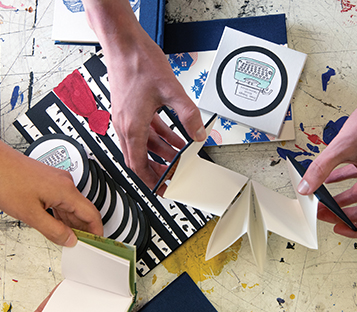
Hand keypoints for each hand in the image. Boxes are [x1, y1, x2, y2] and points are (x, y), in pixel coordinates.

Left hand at [0, 142, 102, 245]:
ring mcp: (58, 181)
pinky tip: (59, 223)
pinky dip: (63, 214)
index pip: (92, 214)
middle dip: (83, 228)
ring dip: (72, 222)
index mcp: (66, 191)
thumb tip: (69, 240)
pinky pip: (63, 200)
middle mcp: (65, 183)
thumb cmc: (6, 180)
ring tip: (68, 237)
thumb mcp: (30, 214)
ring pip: (72, 206)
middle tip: (81, 244)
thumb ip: (53, 230)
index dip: (96, 231)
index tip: (97, 241)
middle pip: (84, 210)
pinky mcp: (50, 181)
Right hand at [83, 0, 205, 190]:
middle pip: (140, 158)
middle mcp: (125, 125)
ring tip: (179, 156)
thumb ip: (188, 115)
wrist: (122, 43)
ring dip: (162, 152)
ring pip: (144, 144)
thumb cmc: (138, 62)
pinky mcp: (130, 109)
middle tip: (172, 176)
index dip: (152, 180)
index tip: (162, 188)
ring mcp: (126, 117)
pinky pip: (145, 131)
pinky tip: (174, 136)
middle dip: (158, 169)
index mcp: (132, 126)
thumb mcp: (171, 90)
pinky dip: (159, 137)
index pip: (139, 165)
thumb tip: (198, 133)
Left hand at [297, 83, 356, 237]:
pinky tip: (331, 179)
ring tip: (323, 200)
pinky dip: (346, 183)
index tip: (338, 228)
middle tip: (323, 214)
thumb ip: (320, 170)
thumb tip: (306, 187)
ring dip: (343, 200)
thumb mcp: (340, 149)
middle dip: (342, 214)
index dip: (354, 230)